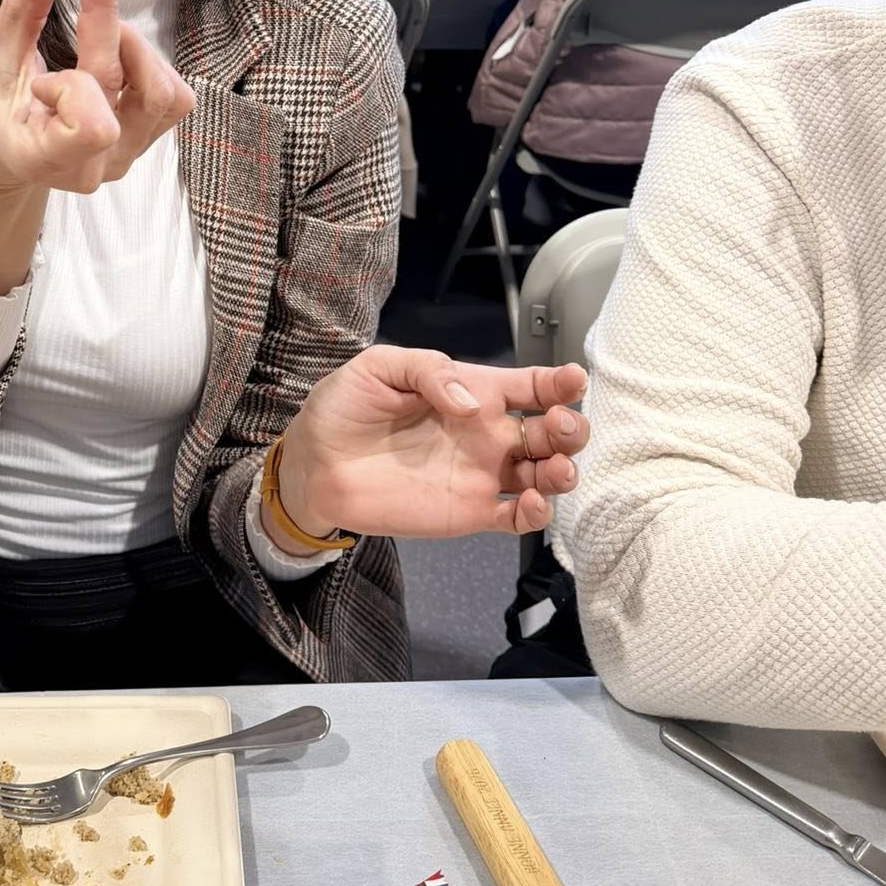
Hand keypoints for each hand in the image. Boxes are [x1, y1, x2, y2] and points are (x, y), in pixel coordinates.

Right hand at [0, 0, 193, 199]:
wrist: (2, 156)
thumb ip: (21, 10)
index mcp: (45, 157)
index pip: (93, 127)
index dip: (76, 85)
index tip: (46, 67)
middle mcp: (94, 167)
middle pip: (137, 90)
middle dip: (110, 25)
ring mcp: (124, 157)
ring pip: (164, 92)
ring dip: (136, 47)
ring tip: (100, 31)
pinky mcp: (144, 143)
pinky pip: (174, 98)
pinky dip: (151, 65)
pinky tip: (117, 57)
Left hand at [273, 349, 589, 545]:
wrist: (313, 465)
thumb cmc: (344, 408)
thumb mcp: (379, 367)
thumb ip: (428, 371)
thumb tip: (470, 403)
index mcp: (473, 392)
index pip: (530, 386)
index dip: (559, 383)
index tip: (573, 382)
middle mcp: (487, 434)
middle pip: (550, 432)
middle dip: (571, 428)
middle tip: (561, 428)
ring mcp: (482, 475)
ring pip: (542, 476)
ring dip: (561, 471)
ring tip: (554, 469)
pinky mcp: (469, 513)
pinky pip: (514, 518)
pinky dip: (535, 514)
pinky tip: (531, 503)